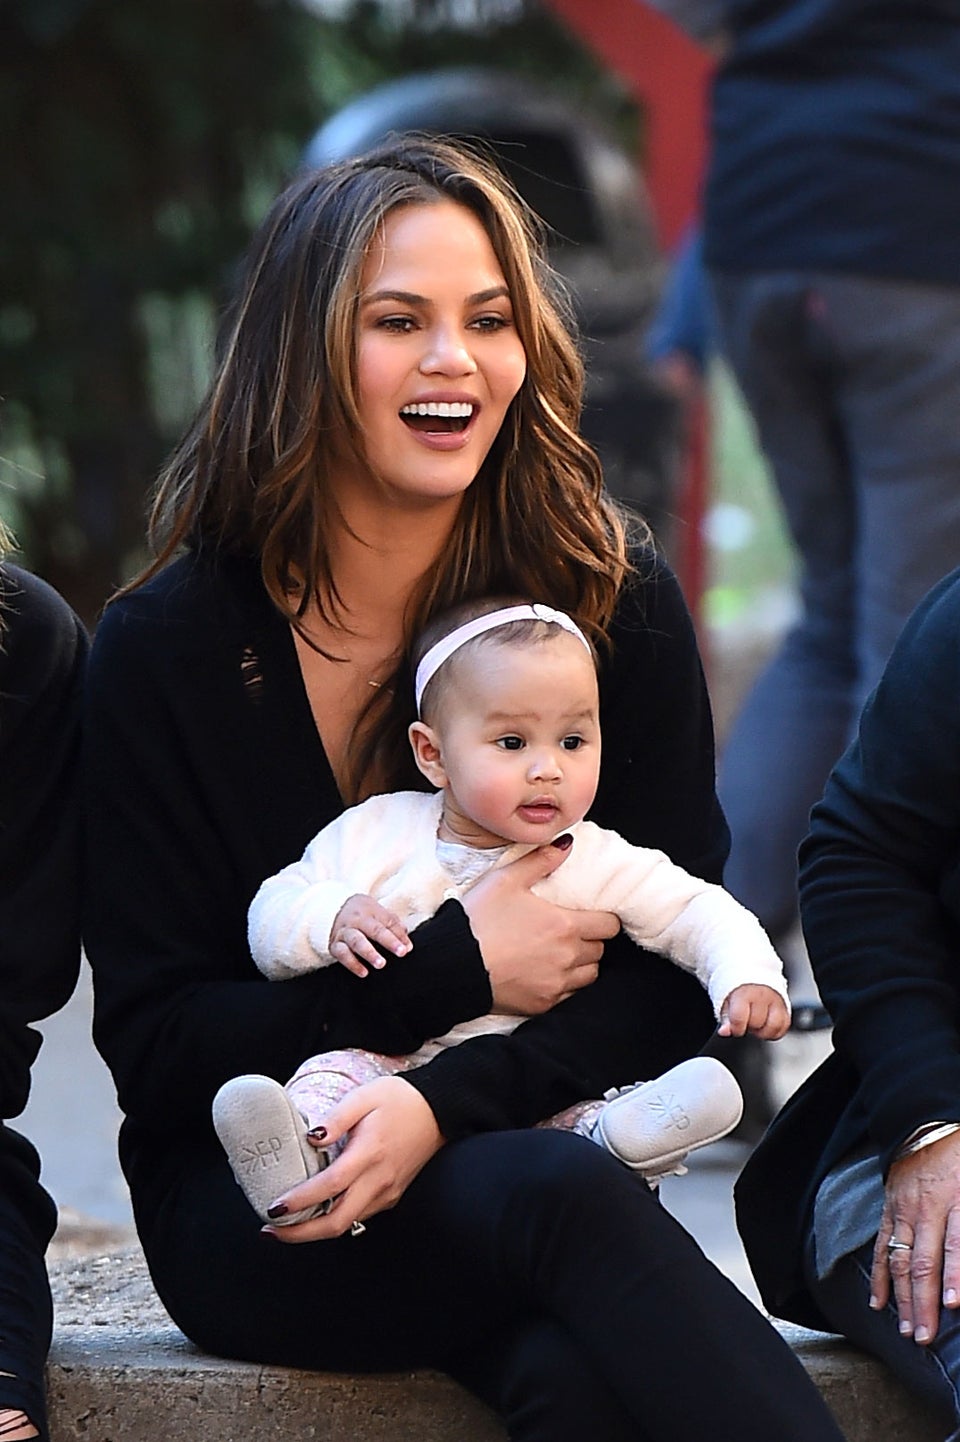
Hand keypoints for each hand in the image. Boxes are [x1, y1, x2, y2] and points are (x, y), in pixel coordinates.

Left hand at [261, 1076, 442, 1242]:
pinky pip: (359, 1215)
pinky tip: (317, 1212)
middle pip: (337, 1222)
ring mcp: (387, 1192)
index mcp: (369, 1153)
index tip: (274, 1207)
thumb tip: (311, 1138)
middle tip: (271, 1229)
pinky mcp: (391, 1195)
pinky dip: (334, 1220)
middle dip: (300, 1233)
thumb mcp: (365, 1096)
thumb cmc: (400, 1100)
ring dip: (314, 1230)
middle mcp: (379, 1180)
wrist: (439, 1110)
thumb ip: (336, 1117)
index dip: (300, 1202)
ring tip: (286, 1225)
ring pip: (347, 1224)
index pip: (329, 1187)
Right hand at [329, 893, 411, 977]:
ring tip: (380, 964)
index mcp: (370, 910)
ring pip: (356, 941)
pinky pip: (342, 954)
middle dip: (388, 941)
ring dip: (369, 953)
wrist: (331, 910)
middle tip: (401, 952)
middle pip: (374, 929)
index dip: (399, 935)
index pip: (388, 921)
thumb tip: (407, 945)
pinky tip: (363, 972)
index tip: (407, 948)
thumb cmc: (361, 914)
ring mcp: (344, 931)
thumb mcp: (377, 913)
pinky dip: (352, 964)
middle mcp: (356, 920)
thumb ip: (393, 926)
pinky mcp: (334, 944)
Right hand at [462, 836, 618, 1014]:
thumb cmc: (479, 919)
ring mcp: (556, 984)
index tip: (590, 915)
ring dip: (581, 964)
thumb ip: (541, 861)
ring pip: (589, 975)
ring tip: (561, 953)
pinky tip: (545, 972)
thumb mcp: (506, 880)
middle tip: (571, 932)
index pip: (609, 925)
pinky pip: (569, 995)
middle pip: (600, 950)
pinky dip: (564, 984)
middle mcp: (567, 957)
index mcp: (565, 925)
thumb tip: (567, 844)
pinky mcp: (543, 1004)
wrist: (453, 964)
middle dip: (590, 940)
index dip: (603, 918)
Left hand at [718, 984, 789, 1039]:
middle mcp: (763, 995)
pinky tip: (765, 1025)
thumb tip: (724, 1031)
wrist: (752, 977)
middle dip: (749, 1026)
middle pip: (757, 1023)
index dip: (736, 1027)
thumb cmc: (738, 991)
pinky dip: (775, 1031)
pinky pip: (784, 1026)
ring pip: (774, 1026)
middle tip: (745, 1020)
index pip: (740, 1017)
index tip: (735, 1027)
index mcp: (745, 992)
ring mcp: (776, 1000)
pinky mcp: (786, 1007)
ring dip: (763, 1031)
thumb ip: (725, 1019)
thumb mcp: (726, 1003)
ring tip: (755, 1024)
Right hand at [870, 1130, 959, 1343]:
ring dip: (902, 1297)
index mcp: (956, 1199)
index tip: (952, 1304)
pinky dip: (880, 1276)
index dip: (954, 1275)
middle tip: (924, 1337)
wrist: (928, 1124)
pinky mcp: (889, 1210)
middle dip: (923, 1302)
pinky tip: (879, 1302)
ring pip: (900, 1260)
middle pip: (923, 1261)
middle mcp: (926, 1208)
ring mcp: (903, 1210)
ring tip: (906, 1329)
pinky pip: (883, 1247)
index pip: (955, 1244)